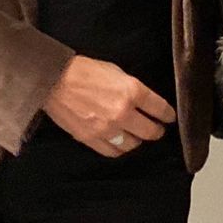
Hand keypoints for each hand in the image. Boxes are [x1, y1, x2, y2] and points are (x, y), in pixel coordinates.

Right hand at [43, 56, 176, 157]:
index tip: (169, 117)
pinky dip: (119, 148)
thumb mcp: (116, 71)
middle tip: (157, 129)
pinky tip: (120, 142)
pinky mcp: (91, 138)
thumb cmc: (83, 71)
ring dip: (137, 140)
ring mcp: (106, 128)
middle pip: (150, 132)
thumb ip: (132, 88)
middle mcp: (122, 112)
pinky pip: (112, 151)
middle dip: (156, 131)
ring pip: (132, 145)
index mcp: (131, 91)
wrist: (54, 80)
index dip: (168, 115)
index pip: (160, 109)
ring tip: (136, 136)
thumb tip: (144, 101)